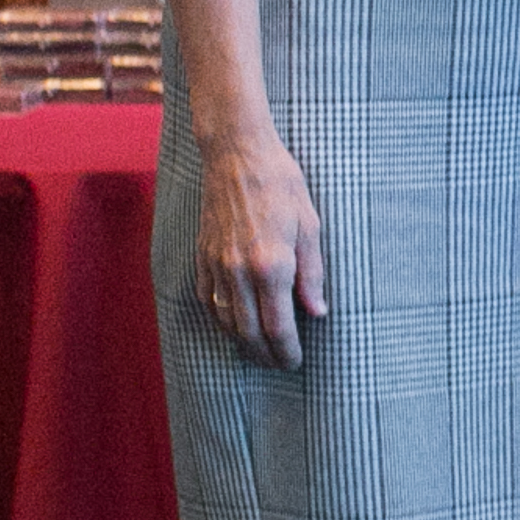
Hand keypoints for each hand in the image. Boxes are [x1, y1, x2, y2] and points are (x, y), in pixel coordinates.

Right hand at [195, 131, 326, 367]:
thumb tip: (317, 312)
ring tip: (258, 351)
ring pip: (225, 319)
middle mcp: (238, 270)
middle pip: (248, 331)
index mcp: (271, 265)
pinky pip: (207, 298)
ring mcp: (215, 263)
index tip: (295, 362)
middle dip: (264, 355)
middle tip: (278, 365)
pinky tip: (233, 322)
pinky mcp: (202, 254)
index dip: (286, 350)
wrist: (236, 154)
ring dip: (241, 341)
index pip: (278, 327)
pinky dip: (221, 317)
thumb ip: (312, 273)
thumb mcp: (310, 226)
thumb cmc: (281, 184)